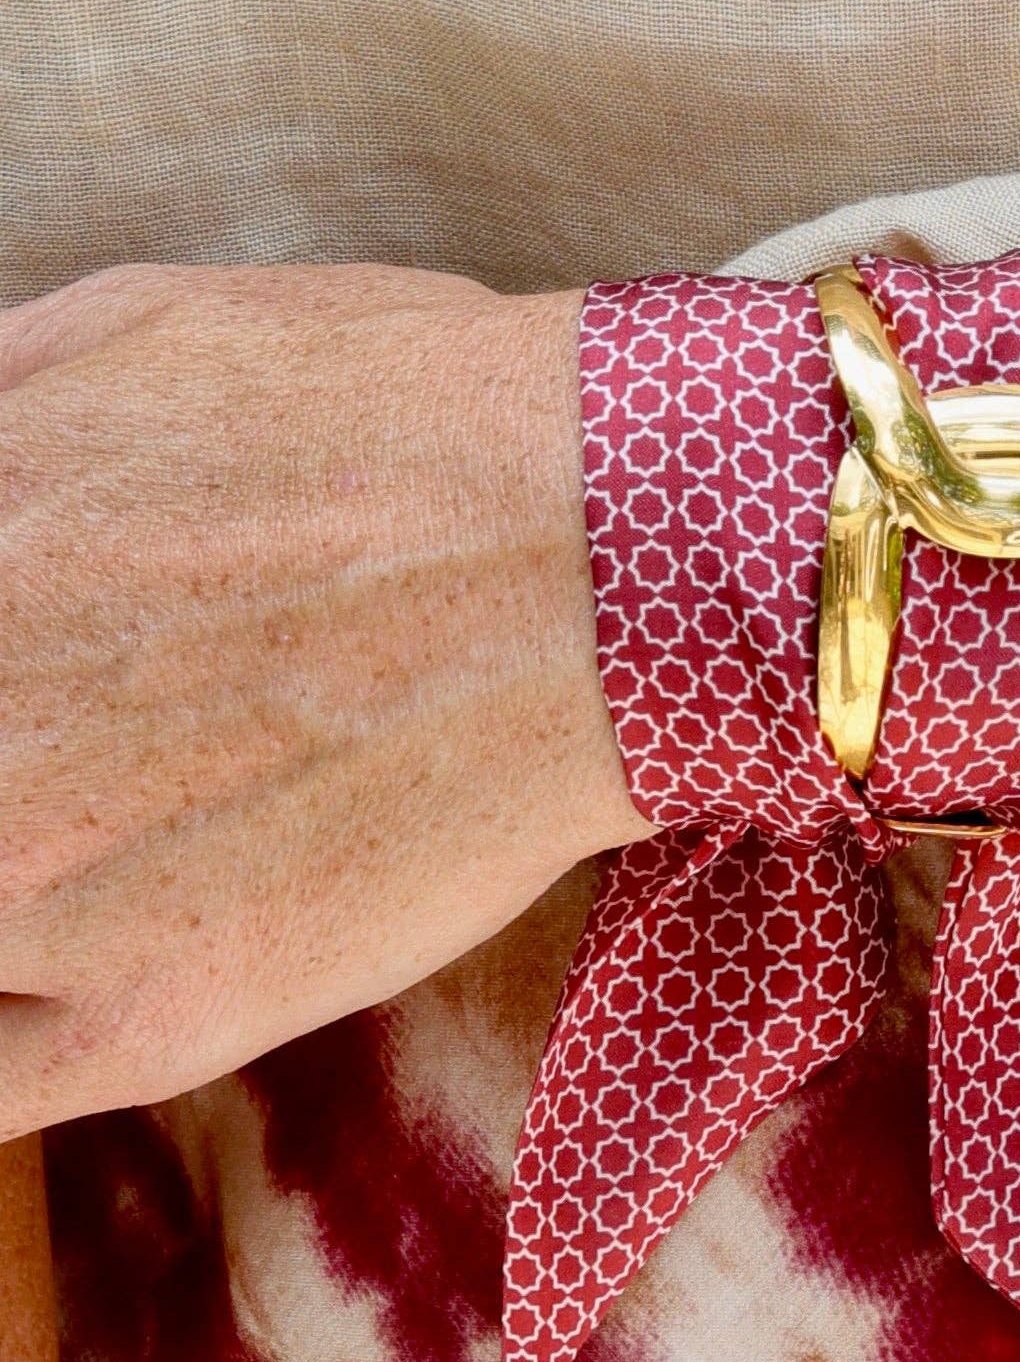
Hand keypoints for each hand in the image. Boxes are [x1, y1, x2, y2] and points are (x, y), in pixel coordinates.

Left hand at [0, 263, 650, 1136]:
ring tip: (114, 840)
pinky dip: (3, 1034)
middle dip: (12, 768)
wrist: (616, 561)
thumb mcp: (122, 327)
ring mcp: (27, 891)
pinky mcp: (150, 1019)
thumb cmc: (400, 417)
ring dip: (20, 893)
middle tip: (87, 758)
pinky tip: (58, 972)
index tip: (29, 683)